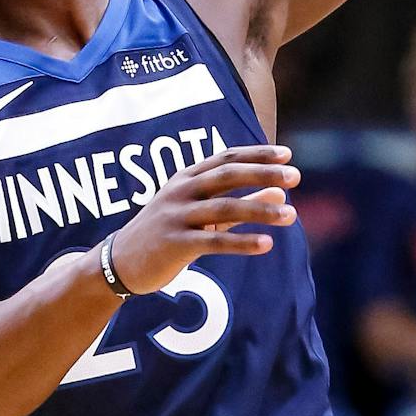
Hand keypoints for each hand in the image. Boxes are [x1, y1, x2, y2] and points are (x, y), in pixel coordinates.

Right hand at [105, 145, 298, 293]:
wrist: (120, 262)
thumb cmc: (165, 234)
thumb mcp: (201, 214)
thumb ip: (240, 204)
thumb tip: (280, 194)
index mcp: (186, 178)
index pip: (226, 158)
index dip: (257, 154)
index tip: (287, 153)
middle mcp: (180, 192)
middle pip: (227, 176)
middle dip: (263, 173)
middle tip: (295, 175)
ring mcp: (176, 217)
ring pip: (224, 209)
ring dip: (260, 211)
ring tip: (291, 215)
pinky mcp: (174, 245)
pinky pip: (213, 242)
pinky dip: (242, 242)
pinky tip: (267, 244)